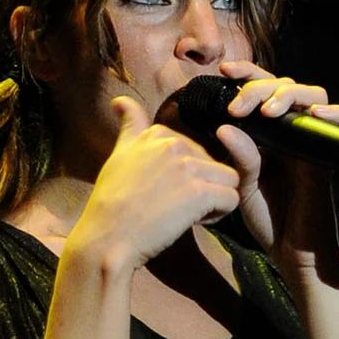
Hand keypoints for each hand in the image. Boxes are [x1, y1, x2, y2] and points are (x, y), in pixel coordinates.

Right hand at [70, 96, 239, 268]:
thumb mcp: (118, 156)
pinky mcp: (199, 192)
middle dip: (203, 185)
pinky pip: (232, 197)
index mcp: (157, 134)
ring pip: (229, 178)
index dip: (187, 173)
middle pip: (213, 163)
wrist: (107, 238)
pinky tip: (196, 222)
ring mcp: (188, 166)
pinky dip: (220, 214)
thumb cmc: (110, 204)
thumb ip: (129, 127)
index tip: (166, 191)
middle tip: (176, 207)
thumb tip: (119, 100)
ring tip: (191, 214)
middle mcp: (173, 144)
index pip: (193, 149)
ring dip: (216, 198)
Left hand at [209, 59, 338, 283]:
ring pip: (313, 95)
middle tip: (238, 105)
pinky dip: (334, 114)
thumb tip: (227, 126)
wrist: (293, 253)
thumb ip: (239, 157)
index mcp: (269, 132)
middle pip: (285, 86)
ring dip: (290, 95)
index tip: (223, 70)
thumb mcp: (243, 186)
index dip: (246, 76)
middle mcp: (292, 131)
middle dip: (260, 86)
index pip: (261, 91)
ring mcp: (313, 141)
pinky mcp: (331, 155)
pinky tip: (316, 113)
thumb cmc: (269, 219)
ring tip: (269, 111)